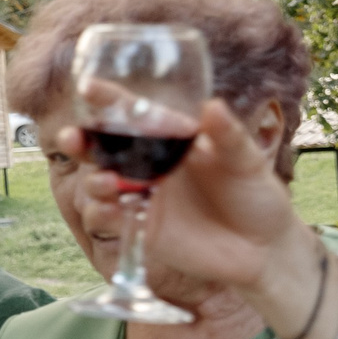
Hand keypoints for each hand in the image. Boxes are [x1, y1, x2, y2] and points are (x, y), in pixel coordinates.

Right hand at [62, 98, 317, 312]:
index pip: (134, 114)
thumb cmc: (258, 197)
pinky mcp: (141, 226)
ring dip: (93, 179)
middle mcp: (150, 165)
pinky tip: (109, 210)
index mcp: (172, 140)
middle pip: (104, 147)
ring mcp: (143, 196)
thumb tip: (212, 106)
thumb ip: (228, 136)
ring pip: (101, 181)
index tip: (89, 88)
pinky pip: (112, 217)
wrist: (265, 250)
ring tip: (106, 181)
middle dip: (81, 140)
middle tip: (72, 137)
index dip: (109, 100)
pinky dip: (103, 212)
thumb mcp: (249, 162)